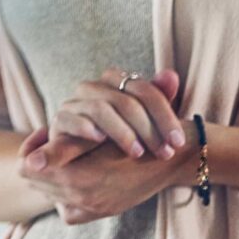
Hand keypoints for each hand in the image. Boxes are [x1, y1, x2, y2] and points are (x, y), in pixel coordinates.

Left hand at [17, 127, 190, 223]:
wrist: (173, 156)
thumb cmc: (135, 135)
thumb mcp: (97, 137)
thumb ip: (61, 150)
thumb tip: (28, 162)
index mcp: (79, 181)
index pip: (28, 170)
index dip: (31, 148)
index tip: (45, 132)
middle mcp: (84, 201)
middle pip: (35, 182)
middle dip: (40, 162)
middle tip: (53, 141)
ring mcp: (94, 209)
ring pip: (50, 193)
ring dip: (52, 175)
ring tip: (66, 155)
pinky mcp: (103, 212)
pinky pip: (68, 209)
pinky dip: (65, 193)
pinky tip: (77, 173)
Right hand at [36, 68, 185, 164]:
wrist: (85, 163)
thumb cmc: (119, 141)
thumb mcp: (145, 125)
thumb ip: (158, 100)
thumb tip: (171, 75)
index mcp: (115, 82)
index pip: (144, 90)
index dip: (164, 116)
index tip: (178, 142)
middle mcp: (93, 87)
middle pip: (125, 101)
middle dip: (149, 129)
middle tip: (163, 153)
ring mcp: (74, 103)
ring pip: (101, 109)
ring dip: (123, 133)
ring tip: (137, 152)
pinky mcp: (59, 120)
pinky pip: (71, 119)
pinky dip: (86, 128)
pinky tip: (100, 140)